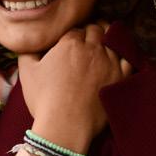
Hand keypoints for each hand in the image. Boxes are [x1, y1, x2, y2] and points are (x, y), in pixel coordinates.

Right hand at [18, 24, 130, 154]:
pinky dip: (125, 53)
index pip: (75, 29)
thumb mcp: (27, 72)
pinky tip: (120, 54)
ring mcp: (109, 62)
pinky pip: (128, 58)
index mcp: (70, 43)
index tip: (72, 38)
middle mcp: (92, 48)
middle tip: (89, 37)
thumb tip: (32, 42)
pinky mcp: (120, 77)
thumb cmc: (44, 100)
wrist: (65, 126)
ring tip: (104, 42)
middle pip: (96, 30)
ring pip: (113, 40)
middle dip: (91, 31)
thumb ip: (27, 52)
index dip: (73, 33)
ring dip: (108, 38)